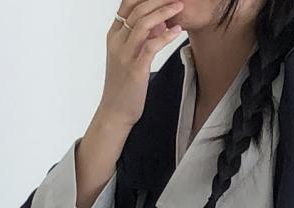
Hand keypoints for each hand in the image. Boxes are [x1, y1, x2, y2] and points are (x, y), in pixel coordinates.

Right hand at [98, 1, 184, 130]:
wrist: (115, 111)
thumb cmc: (124, 85)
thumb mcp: (131, 56)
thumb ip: (143, 38)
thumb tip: (160, 22)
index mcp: (114, 35)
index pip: (127, 4)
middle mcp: (117, 41)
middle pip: (137, 9)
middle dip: (158, 0)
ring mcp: (125, 54)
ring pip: (143, 23)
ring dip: (164, 12)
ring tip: (180, 6)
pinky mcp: (135, 68)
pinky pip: (151, 45)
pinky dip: (166, 35)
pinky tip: (177, 30)